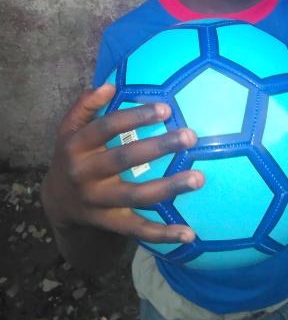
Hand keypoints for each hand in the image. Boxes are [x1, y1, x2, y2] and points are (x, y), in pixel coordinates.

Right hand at [41, 84, 203, 245]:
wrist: (57, 202)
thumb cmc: (73, 155)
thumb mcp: (69, 129)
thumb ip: (85, 106)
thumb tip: (110, 85)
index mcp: (76, 146)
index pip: (106, 127)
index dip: (136, 117)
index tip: (166, 109)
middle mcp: (85, 174)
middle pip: (124, 159)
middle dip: (158, 147)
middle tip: (190, 136)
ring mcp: (97, 201)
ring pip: (136, 195)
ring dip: (169, 188)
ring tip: (199, 178)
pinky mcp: (109, 223)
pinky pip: (138, 229)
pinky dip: (163, 234)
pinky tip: (189, 233)